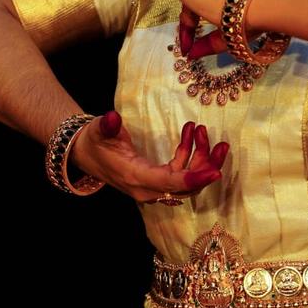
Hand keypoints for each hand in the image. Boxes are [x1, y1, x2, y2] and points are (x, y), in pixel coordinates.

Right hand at [70, 111, 228, 204]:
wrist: (85, 154)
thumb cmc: (94, 142)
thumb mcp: (99, 131)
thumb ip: (107, 126)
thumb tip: (112, 118)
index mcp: (136, 177)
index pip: (171, 183)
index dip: (194, 178)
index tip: (215, 172)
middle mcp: (147, 189)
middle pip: (186, 186)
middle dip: (207, 166)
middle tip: (221, 144)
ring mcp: (153, 187)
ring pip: (186, 181)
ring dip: (201, 159)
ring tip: (201, 130)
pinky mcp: (156, 181)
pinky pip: (180, 173)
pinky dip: (189, 154)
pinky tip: (190, 132)